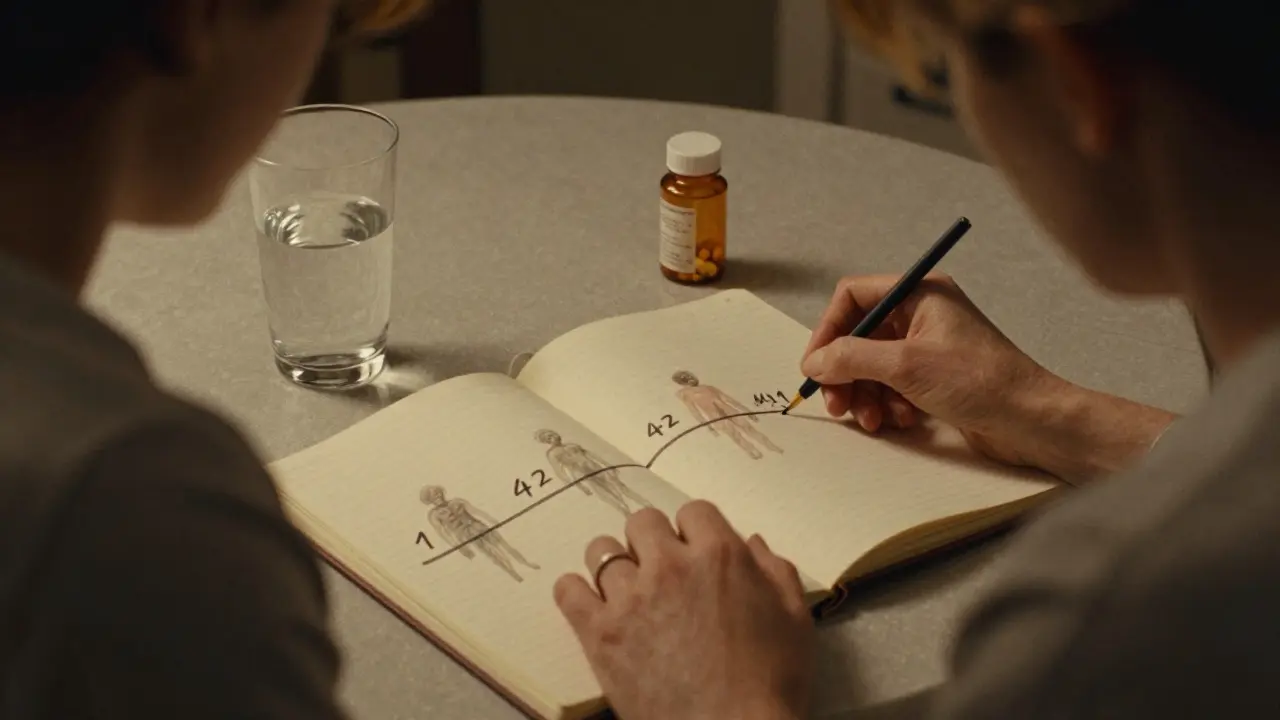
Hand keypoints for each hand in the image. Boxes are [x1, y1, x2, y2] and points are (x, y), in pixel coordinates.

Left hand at [554, 502, 813, 719]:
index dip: (694, 532)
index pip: (693, 511)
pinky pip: (568, 590)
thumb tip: (752, 543)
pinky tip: (591, 605)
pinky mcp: (600, 633)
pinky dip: (576, 592)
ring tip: (626, 591)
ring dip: (614, 565)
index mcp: (720, 555)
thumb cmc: (772, 683)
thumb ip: (776, 571)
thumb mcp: (796, 619)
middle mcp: (670, 566)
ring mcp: (631, 598)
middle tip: (661, 572)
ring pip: (602, 550)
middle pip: (642, 522)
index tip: (695, 554)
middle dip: (652, 542)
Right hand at [801, 273, 1176, 481]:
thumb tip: (814, 361)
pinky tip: (899, 420)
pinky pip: (892, 386)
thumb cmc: (981, 382)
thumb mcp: (906, 365)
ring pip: (872, 366)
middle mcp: (922, 315)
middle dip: (845, 372)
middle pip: (859, 336)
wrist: (1031, 421)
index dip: (828, 330)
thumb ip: (851, 358)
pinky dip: (887, 404)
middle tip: (837, 404)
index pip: (854, 297)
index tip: (815, 365)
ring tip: (872, 419)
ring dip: (864, 394)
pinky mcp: (935, 378)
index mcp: (920, 294)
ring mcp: (929, 347)